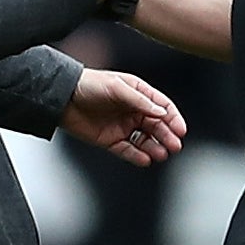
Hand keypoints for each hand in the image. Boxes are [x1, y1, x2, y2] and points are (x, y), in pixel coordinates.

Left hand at [59, 68, 186, 166]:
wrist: (63, 97)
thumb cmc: (90, 85)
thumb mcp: (117, 88)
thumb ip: (140, 101)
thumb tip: (161, 112)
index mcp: (137, 93)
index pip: (161, 106)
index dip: (173, 118)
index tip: (181, 130)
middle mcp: (132, 110)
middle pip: (156, 125)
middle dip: (167, 136)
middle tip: (175, 146)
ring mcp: (122, 126)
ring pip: (144, 140)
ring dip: (154, 147)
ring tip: (161, 154)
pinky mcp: (110, 140)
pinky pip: (127, 150)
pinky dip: (137, 155)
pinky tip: (145, 159)